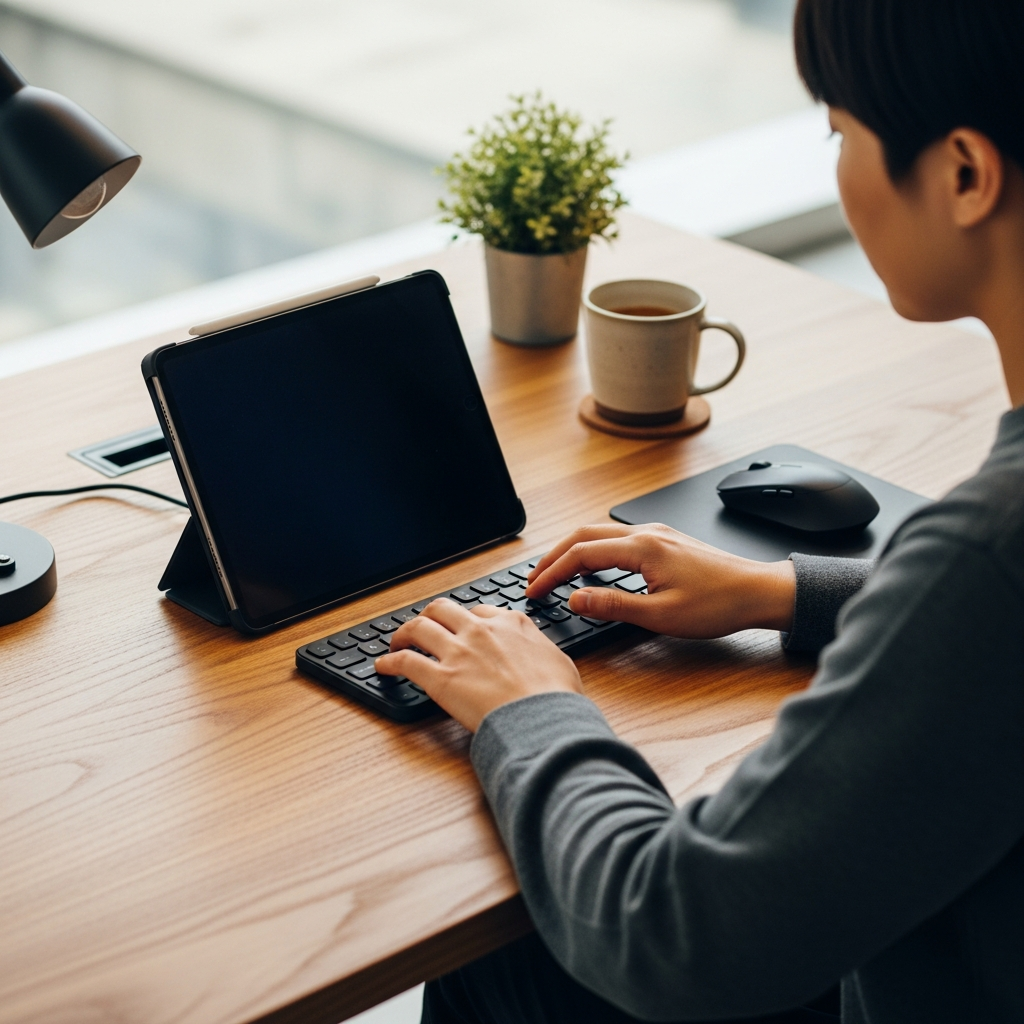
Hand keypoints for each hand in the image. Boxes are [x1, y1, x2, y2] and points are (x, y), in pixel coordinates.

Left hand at [373, 598, 582, 731]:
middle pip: (442, 609)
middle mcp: (481, 630)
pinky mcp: (441, 678)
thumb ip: (540, 651)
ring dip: (403, 633)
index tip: (460, 627)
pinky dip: (390, 662)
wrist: (544, 718)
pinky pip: (406, 662)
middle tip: (422, 627)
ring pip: (419, 628)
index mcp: (511, 624)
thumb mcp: (559, 661)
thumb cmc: (556, 697)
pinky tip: (383, 666)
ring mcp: (459, 652)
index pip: (479, 610)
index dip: (465, 619)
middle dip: (429, 616)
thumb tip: (541, 657)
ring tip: (396, 642)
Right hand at [526, 524, 795, 638]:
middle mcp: (646, 533)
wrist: (759, 591)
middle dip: (553, 557)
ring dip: (572, 551)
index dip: (551, 574)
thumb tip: (575, 600)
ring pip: (599, 534)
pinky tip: (592, 566)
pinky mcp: (665, 540)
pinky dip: (593, 550)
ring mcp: (656, 534)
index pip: (580, 555)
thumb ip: (613, 605)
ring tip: (554, 573)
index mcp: (642, 547)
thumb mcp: (661, 615)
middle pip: (583, 536)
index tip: (534, 591)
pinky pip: (617, 538)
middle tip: (533, 580)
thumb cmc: (718, 604)